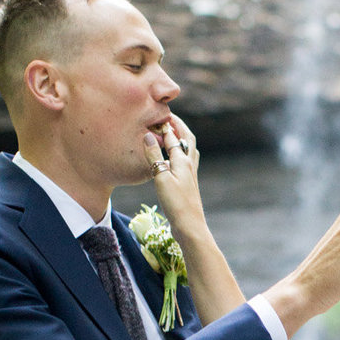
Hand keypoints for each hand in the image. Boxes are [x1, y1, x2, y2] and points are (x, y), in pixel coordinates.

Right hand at [141, 114, 205, 242]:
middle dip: (178, 126)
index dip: (166, 124)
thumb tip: (149, 135)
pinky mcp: (188, 185)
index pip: (175, 136)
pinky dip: (180, 153)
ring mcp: (190, 175)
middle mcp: (189, 165)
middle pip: (187, 139)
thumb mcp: (161, 178)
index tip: (157, 114)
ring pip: (189, 150)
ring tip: (172, 133)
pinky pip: (186, 162)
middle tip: (168, 117)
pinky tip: (175, 160)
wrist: (190, 226)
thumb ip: (155, 156)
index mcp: (183, 161)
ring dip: (181, 139)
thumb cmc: (176, 203)